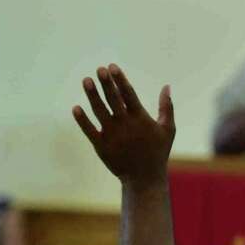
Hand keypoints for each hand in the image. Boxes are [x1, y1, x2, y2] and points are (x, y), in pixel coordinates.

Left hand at [73, 64, 175, 185]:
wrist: (144, 178)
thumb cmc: (158, 152)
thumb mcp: (168, 129)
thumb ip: (167, 107)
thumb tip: (166, 86)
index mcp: (141, 118)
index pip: (128, 94)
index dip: (120, 79)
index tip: (112, 67)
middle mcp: (125, 124)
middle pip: (113, 99)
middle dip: (106, 83)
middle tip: (99, 69)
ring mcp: (112, 135)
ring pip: (99, 111)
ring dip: (92, 95)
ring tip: (86, 81)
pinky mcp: (101, 146)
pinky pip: (89, 130)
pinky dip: (82, 120)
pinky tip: (76, 107)